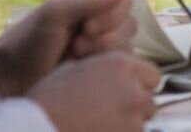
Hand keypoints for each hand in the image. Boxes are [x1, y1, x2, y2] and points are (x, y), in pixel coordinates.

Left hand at [0, 0, 135, 97]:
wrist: (13, 76)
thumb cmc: (29, 41)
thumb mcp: (54, 15)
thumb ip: (88, 2)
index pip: (123, 0)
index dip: (111, 15)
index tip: (86, 28)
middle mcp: (99, 14)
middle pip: (129, 21)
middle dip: (106, 36)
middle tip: (77, 45)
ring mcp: (102, 39)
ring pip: (127, 42)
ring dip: (104, 50)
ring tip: (77, 55)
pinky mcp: (101, 61)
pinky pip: (122, 61)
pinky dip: (106, 64)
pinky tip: (84, 65)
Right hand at [29, 52, 158, 131]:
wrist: (38, 128)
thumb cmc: (48, 100)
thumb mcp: (72, 68)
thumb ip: (98, 68)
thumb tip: (103, 71)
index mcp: (122, 66)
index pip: (152, 74)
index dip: (140, 83)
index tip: (128, 91)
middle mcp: (133, 90)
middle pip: (149, 100)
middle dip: (136, 106)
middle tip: (113, 112)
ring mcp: (133, 118)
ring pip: (142, 122)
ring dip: (129, 124)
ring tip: (103, 124)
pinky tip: (99, 131)